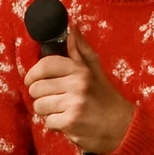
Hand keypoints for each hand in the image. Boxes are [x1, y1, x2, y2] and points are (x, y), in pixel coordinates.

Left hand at [25, 29, 134, 154]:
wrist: (122, 126)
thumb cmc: (106, 98)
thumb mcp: (95, 71)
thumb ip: (80, 50)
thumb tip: (71, 28)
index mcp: (80, 70)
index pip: (45, 65)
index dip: (33, 74)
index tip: (31, 81)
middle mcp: (76, 84)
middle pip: (36, 88)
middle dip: (41, 96)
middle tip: (54, 100)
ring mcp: (73, 103)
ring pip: (39, 106)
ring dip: (47, 111)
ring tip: (62, 111)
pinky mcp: (70, 122)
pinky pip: (48, 122)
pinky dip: (55, 125)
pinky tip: (68, 123)